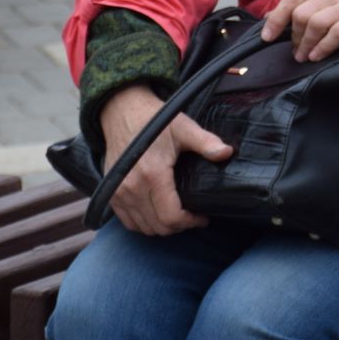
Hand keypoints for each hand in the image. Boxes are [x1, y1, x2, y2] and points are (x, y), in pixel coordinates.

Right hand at [99, 84, 232, 235]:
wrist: (122, 112)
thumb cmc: (155, 120)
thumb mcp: (184, 128)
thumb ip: (206, 142)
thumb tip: (227, 153)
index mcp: (152, 175)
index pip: (171, 216)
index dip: (191, 222)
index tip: (203, 217)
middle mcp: (132, 188)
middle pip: (158, 226)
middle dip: (179, 227)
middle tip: (194, 217)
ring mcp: (118, 192)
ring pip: (142, 227)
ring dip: (162, 227)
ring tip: (179, 216)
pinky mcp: (111, 192)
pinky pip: (127, 221)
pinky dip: (143, 224)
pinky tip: (158, 214)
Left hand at [261, 0, 338, 61]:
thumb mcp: (333, 3)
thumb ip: (306, 7)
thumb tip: (270, 19)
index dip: (276, 19)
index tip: (267, 37)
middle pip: (302, 12)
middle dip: (294, 36)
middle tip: (296, 53)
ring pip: (316, 22)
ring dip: (306, 44)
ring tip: (305, 57)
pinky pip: (337, 32)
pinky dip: (324, 47)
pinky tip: (318, 56)